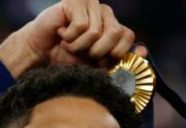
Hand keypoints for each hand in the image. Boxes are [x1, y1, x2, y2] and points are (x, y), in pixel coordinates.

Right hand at [0, 0, 135, 77]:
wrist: (40, 52)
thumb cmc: (68, 58)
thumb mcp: (97, 64)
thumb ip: (119, 59)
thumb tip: (144, 51)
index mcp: (113, 25)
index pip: (128, 35)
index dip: (115, 52)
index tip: (100, 61)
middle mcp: (105, 12)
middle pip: (116, 33)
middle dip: (98, 52)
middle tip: (83, 53)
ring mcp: (91, 4)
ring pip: (96, 31)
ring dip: (79, 46)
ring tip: (69, 44)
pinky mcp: (75, 1)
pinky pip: (81, 26)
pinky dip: (70, 37)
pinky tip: (62, 33)